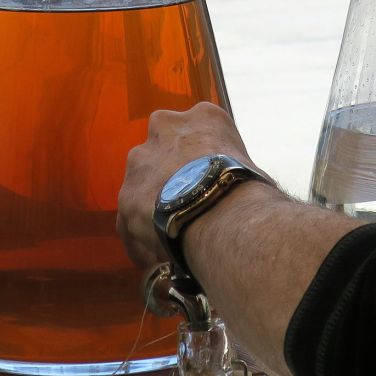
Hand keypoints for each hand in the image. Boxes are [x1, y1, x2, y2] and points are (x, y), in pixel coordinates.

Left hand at [116, 102, 258, 271]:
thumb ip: (232, 170)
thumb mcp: (249, 165)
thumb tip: (240, 195)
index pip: (199, 133)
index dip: (203, 161)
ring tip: (174, 237)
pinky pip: (132, 222)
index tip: (208, 182)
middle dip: (170, 177)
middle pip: (164, 152)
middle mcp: (166, 129)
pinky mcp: (126, 196)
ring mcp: (141, 161)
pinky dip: (143, 240)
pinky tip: (161, 257)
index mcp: (203, 117)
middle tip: (188, 206)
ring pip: (144, 187)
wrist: (220, 213)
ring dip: (154, 208)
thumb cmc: (247, 191)